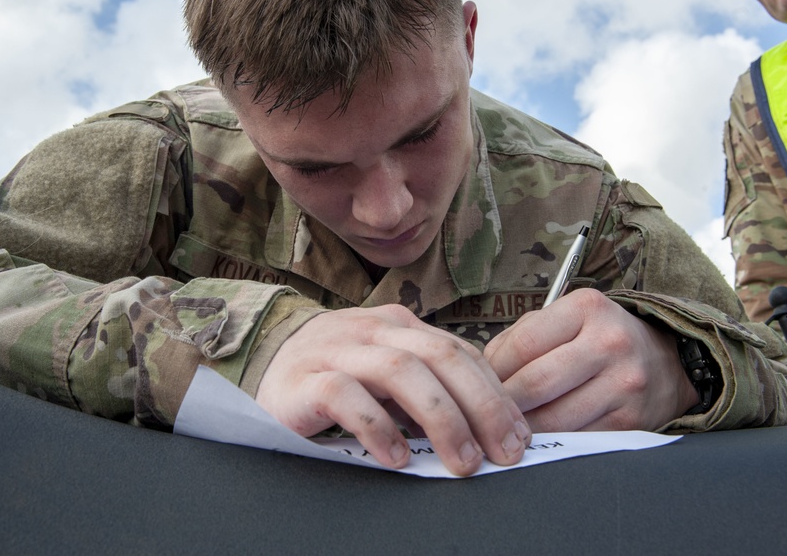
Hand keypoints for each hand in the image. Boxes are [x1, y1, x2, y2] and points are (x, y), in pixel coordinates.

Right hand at [255, 304, 531, 475]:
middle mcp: (372, 330)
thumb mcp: (387, 372)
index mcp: (399, 326)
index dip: (496, 393)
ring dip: (441, 418)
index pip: (460, 352)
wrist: (267, 367)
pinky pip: (346, 396)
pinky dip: (377, 427)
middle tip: (504, 451)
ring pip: (400, 370)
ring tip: (462, 460)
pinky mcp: (304, 380)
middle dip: (482, 405)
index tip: (519, 435)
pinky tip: (396, 458)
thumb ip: (428, 388)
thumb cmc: (337, 375)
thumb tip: (487, 428)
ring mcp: (337, 350)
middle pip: (440, 356)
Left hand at [484, 289, 698, 431]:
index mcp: (587, 309)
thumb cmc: (600, 338)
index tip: (477, 384)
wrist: (667, 361)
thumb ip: (520, 337)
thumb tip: (481, 371)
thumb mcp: (566, 319)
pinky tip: (537, 439)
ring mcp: (624, 384)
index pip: (522, 344)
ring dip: (523, 428)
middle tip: (481, 413)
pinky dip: (552, 442)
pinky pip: (578, 438)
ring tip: (504, 428)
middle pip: (536, 384)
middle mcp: (609, 343)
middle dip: (502, 403)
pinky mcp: (631, 421)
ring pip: (555, 418)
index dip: (492, 370)